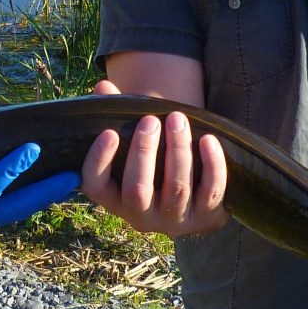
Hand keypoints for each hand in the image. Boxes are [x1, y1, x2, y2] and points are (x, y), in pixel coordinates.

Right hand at [80, 79, 228, 236]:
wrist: (193, 197)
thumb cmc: (155, 162)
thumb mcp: (133, 143)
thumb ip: (117, 115)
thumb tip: (103, 87)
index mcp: (114, 199)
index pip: (96, 185)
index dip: (100, 160)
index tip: (109, 132)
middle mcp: (141, 217)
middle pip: (137, 190)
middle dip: (144, 152)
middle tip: (150, 119)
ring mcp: (175, 221)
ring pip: (176, 189)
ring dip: (178, 151)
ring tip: (178, 119)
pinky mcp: (206, 218)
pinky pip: (211, 192)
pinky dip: (211, 165)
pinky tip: (208, 139)